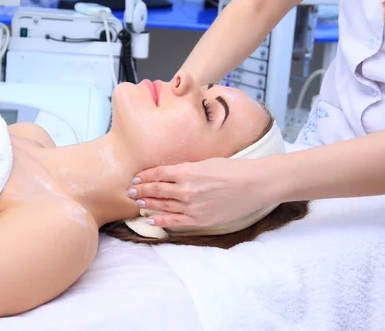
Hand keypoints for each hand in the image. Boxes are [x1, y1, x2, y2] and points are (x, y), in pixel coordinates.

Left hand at [127, 157, 281, 227]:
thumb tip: (172, 173)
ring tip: (137, 203)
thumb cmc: (233, 169)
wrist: (254, 185)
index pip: (158, 173)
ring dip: (147, 204)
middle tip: (130, 191)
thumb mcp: (206, 163)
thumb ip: (187, 169)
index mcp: (187, 170)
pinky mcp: (199, 219)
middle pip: (156, 190)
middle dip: (141, 190)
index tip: (136, 178)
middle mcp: (185, 189)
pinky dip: (160, 221)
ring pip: (162, 205)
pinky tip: (150, 219)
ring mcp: (191, 206)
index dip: (144, 176)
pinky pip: (174, 221)